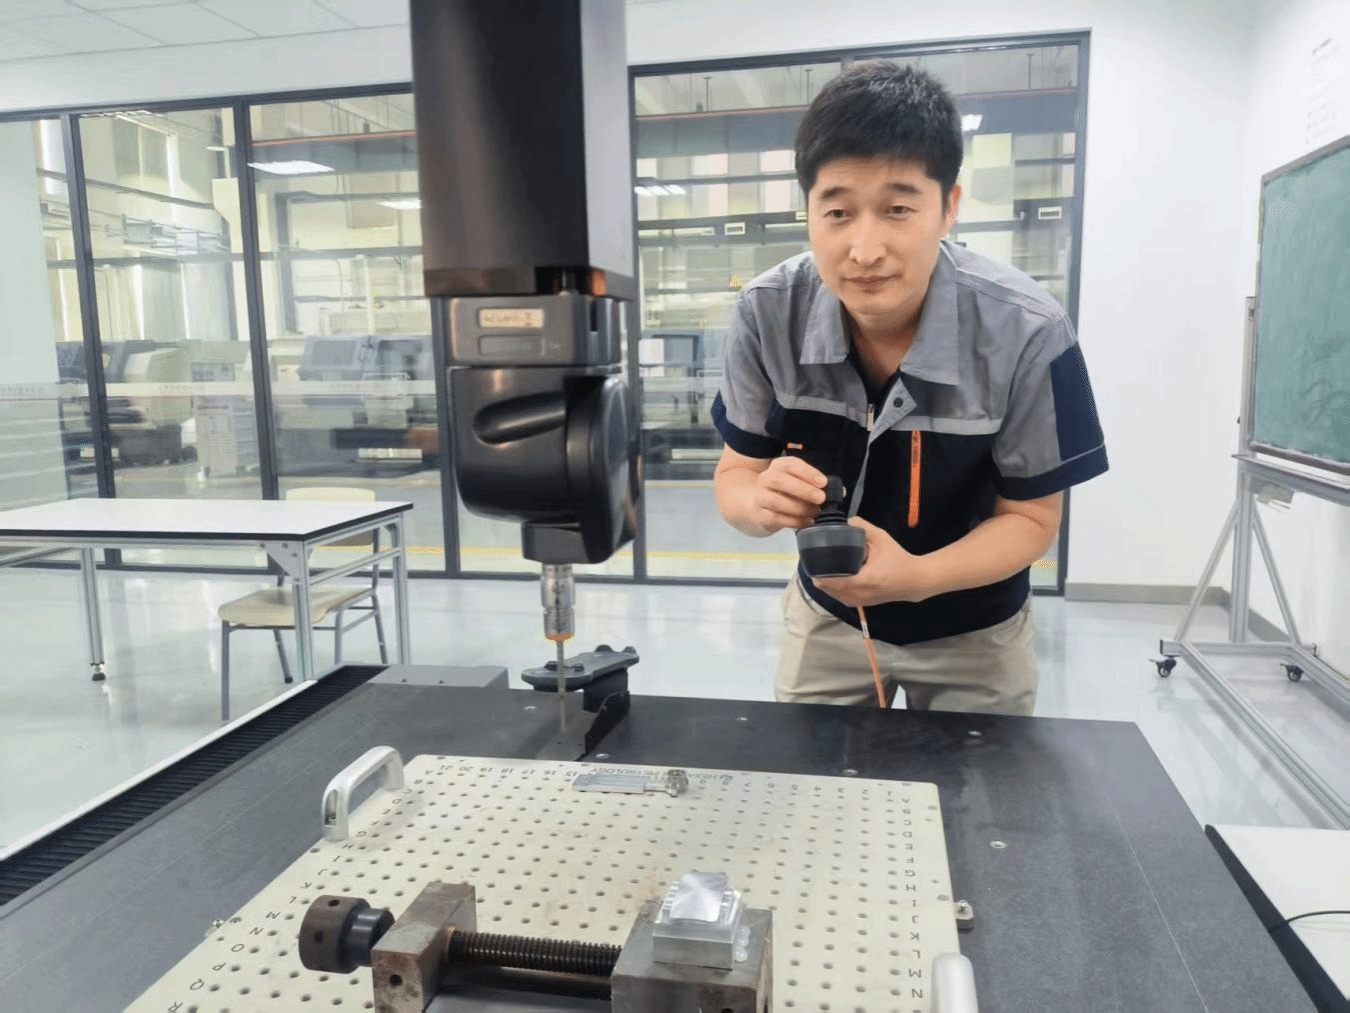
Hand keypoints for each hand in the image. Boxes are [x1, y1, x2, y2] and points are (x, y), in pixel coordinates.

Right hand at [749, 457, 826, 533]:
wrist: (760, 507)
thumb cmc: (784, 493)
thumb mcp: (797, 481)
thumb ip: (812, 483)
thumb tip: (832, 490)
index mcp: (777, 467)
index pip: (789, 464)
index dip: (807, 472)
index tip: (823, 482)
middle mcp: (765, 480)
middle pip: (777, 480)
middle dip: (802, 489)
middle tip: (821, 498)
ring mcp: (760, 497)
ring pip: (775, 501)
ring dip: (800, 507)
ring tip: (815, 511)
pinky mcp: (760, 515)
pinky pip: (775, 518)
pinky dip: (795, 521)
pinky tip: (808, 521)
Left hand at [812, 518, 931, 606]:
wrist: (915, 580)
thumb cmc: (899, 559)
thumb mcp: (881, 538)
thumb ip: (862, 526)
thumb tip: (846, 520)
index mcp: (863, 580)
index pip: (830, 582)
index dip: (817, 573)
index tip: (811, 560)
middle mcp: (859, 595)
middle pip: (827, 590)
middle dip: (819, 577)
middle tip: (815, 561)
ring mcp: (860, 602)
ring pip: (832, 596)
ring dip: (826, 585)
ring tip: (822, 569)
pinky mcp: (862, 604)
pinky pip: (840, 598)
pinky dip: (834, 590)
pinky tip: (833, 579)